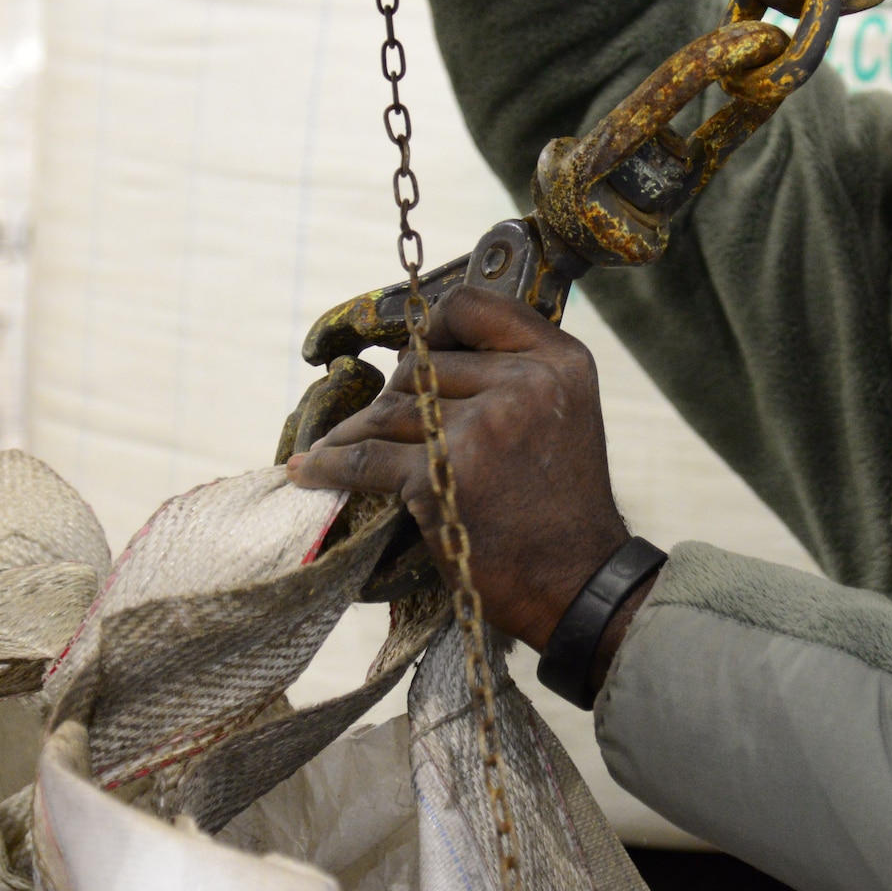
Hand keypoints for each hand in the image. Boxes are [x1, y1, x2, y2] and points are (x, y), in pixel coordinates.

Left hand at [287, 286, 637, 652]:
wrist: (578, 583)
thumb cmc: (562, 504)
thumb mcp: (565, 414)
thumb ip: (514, 372)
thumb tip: (428, 350)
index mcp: (558, 362)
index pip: (471, 307)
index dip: (431, 326)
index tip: (414, 350)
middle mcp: (523, 385)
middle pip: (421, 363)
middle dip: (396, 396)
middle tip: (389, 429)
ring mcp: (481, 429)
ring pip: (388, 410)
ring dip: (357, 432)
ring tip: (340, 447)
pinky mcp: (441, 476)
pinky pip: (364, 459)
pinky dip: (330, 466)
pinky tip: (313, 471)